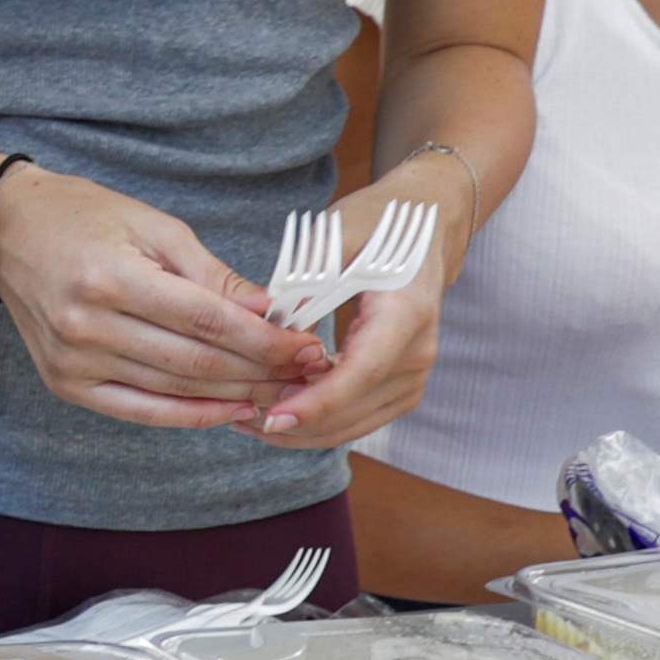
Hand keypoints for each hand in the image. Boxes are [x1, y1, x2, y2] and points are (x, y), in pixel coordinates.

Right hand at [0, 166, 320, 428]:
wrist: (6, 233)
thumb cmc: (84, 217)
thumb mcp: (153, 225)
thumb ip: (211, 273)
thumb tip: (268, 313)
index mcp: (111, 278)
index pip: (207, 321)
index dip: (264, 340)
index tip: (306, 345)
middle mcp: (88, 326)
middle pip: (196, 363)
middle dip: (261, 371)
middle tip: (306, 372)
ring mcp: (74, 361)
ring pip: (175, 391)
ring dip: (236, 395)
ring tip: (281, 391)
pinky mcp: (66, 384)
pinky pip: (141, 411)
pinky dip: (191, 416)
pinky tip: (232, 410)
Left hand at [249, 160, 455, 450]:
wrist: (420, 233)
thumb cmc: (372, 226)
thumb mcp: (334, 239)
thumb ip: (306, 281)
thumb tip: (271, 325)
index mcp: (407, 313)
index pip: (361, 372)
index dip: (315, 401)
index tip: (272, 418)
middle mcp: (418, 353)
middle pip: (354, 409)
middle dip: (297, 422)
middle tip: (239, 418)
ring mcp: (414, 376)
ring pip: (353, 426)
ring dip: (303, 432)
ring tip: (248, 420)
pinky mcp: (401, 389)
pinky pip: (357, 420)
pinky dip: (317, 424)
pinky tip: (276, 414)